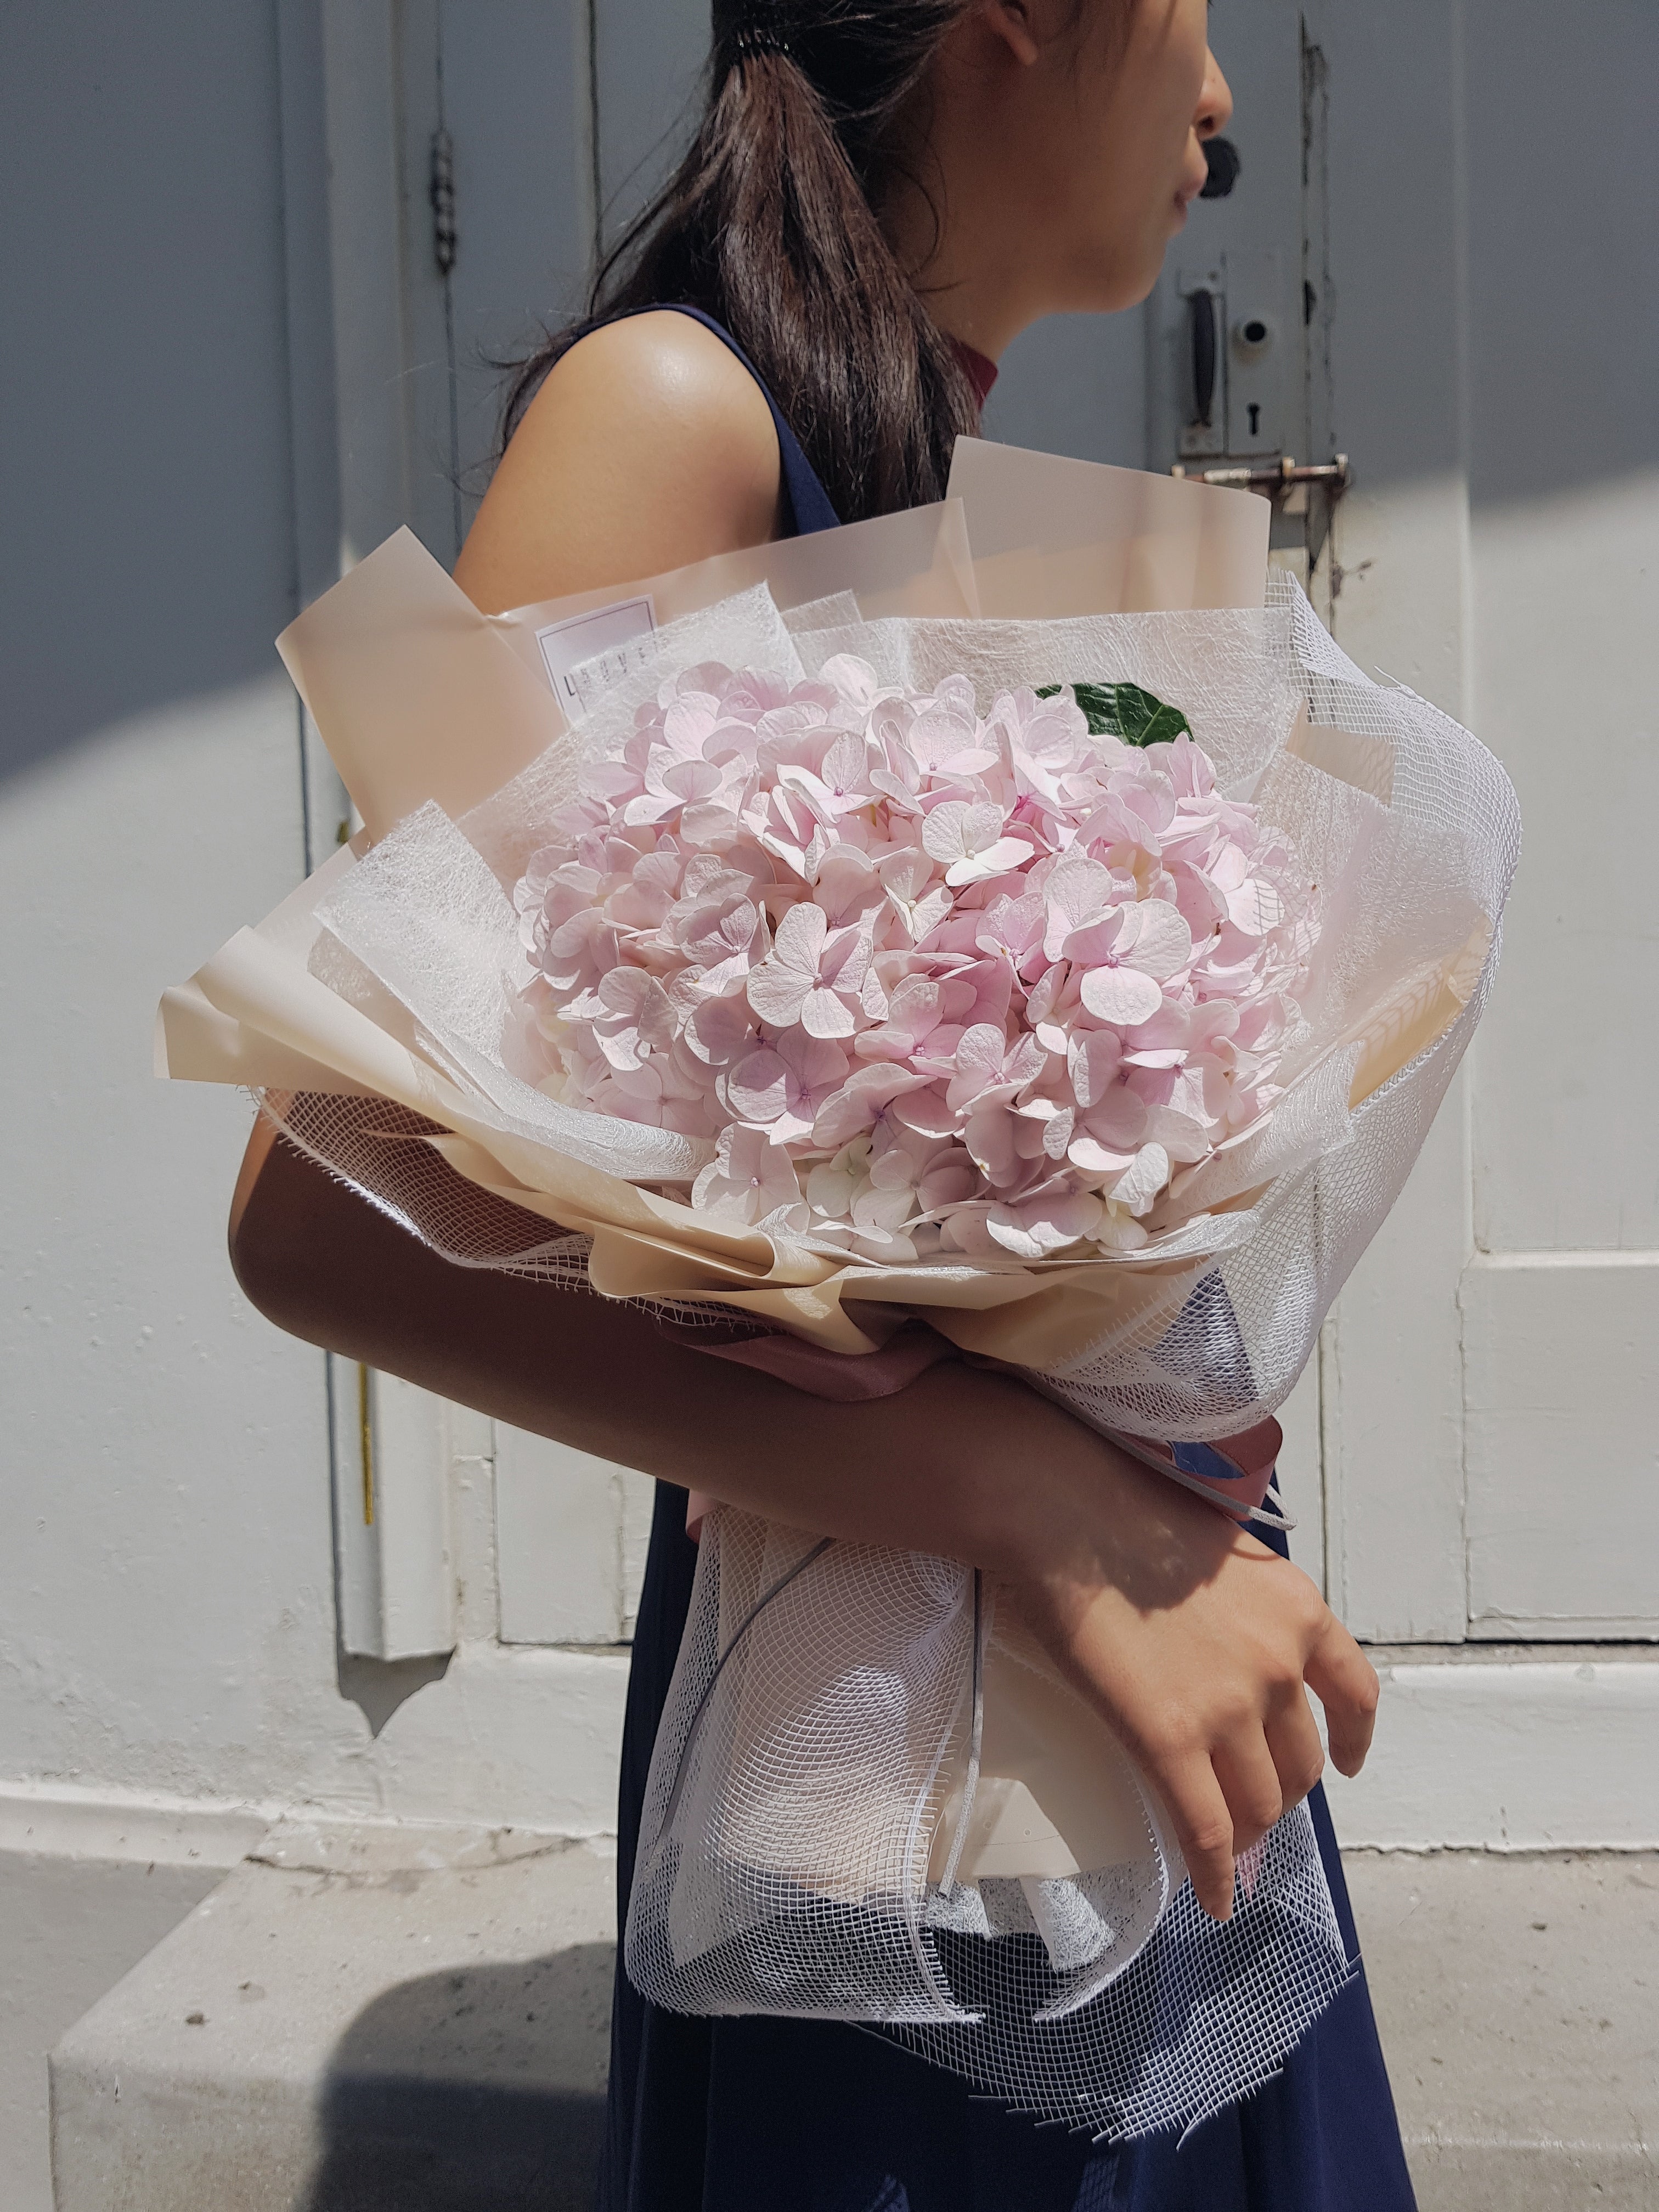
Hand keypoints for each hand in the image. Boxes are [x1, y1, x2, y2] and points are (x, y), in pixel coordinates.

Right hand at [1000, 1443, 1378, 1921]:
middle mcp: (1280, 1664)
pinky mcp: (1170, 1739)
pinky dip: (1215, 1876)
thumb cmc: (1123, 1509)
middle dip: (1278, 1792)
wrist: (1066, 1511)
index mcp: (1297, 1611)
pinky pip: (1207, 1831)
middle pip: (1300, 1763)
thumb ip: (1243, 1603)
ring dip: (1245, 1833)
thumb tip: (1224, 1635)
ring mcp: (1229, 1706)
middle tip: (1246, 1802)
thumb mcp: (1219, 1547)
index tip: (1346, 1763)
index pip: (1354, 1694)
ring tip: (1222, 1845)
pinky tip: (1212, 1900)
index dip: (1352, 1740)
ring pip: (1258, 1803)